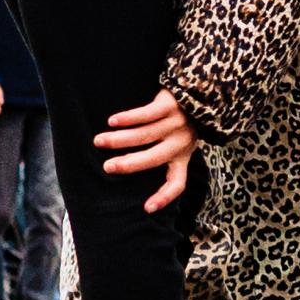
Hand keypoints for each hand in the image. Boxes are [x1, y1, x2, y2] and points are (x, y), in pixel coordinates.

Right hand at [92, 92, 197, 211]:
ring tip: (99, 141)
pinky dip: (127, 119)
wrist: (200, 91)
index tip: (147, 209)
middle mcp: (181, 143)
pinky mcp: (169, 105)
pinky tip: (112, 121)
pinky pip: (146, 114)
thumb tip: (129, 169)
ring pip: (144, 135)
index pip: (177, 183)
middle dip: (128, 165)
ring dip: (119, 140)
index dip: (164, 197)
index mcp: (183, 157)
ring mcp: (175, 123)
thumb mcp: (180, 143)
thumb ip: (164, 156)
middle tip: (107, 167)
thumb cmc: (181, 123)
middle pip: (153, 159)